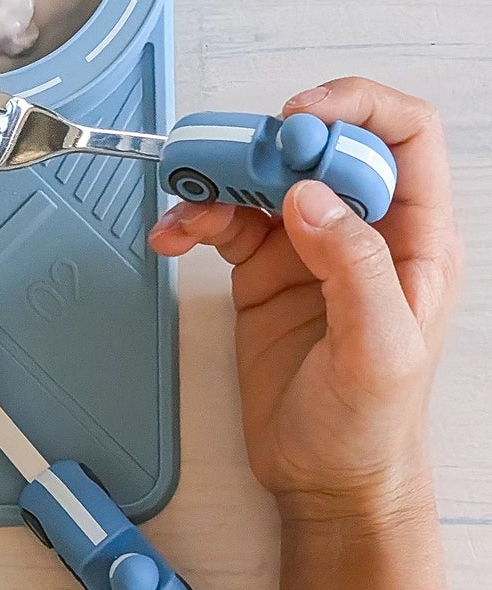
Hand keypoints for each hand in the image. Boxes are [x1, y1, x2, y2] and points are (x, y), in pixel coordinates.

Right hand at [148, 79, 462, 528]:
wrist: (324, 481)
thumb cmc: (371, 429)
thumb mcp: (378, 351)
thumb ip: (353, 267)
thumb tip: (308, 196)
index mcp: (415, 239)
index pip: (402, 136)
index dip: (355, 108)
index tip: (297, 118)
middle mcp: (363, 229)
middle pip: (316, 145)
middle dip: (265, 145)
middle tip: (223, 165)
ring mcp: (309, 245)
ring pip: (261, 176)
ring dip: (216, 179)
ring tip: (184, 208)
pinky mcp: (263, 267)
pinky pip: (223, 217)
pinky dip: (192, 217)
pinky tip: (173, 237)